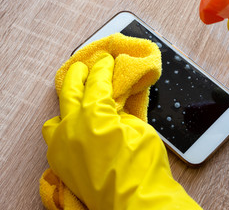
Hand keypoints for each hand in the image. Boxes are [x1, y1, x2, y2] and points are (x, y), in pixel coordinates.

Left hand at [42, 54, 200, 208]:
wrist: (136, 202)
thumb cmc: (143, 166)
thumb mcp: (139, 129)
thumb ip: (121, 114)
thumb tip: (113, 108)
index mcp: (94, 114)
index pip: (96, 82)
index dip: (103, 68)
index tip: (106, 60)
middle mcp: (72, 128)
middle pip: (70, 91)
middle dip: (78, 75)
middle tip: (84, 66)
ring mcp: (63, 148)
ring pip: (56, 117)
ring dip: (66, 105)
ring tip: (77, 101)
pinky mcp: (62, 165)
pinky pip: (56, 140)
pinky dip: (65, 129)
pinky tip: (76, 129)